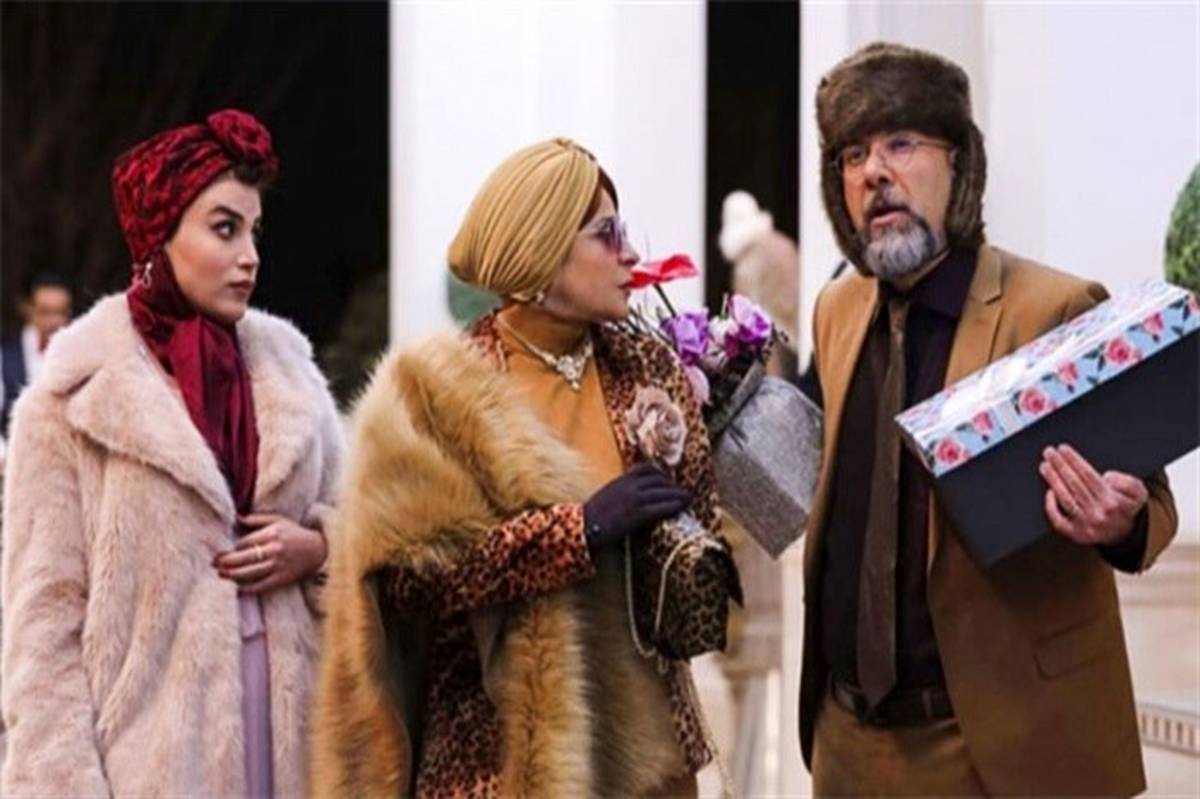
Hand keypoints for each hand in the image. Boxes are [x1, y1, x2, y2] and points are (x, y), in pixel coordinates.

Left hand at [213, 513, 327, 593]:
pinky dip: (247, 588)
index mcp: (273, 534)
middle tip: (213, 562)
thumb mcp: (279, 520)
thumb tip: (236, 518)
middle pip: (245, 558)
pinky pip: (261, 586)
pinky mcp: (282, 579)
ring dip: (232, 575)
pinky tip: (237, 587)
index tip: (223, 549)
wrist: (318, 550)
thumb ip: (257, 519)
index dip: (232, 547)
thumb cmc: (295, 533)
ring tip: (221, 574)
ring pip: (250, 573)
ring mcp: (279, 566)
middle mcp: (275, 550)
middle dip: (226, 561)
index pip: (245, 542)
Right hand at [583, 462, 691, 548]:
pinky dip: (672, 506)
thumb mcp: (607, 495)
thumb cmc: (593, 514)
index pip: (647, 469)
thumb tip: (633, 494)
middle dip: (673, 486)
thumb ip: (621, 491)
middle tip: (683, 493)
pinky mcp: (636, 514)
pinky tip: (680, 508)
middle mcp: (629, 486)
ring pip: (663, 493)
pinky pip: (659, 507)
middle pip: (659, 480)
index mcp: (622, 480)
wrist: (583, 525)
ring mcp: (634, 499)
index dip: (661, 474)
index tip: (668, 480)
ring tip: (688, 499)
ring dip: (678, 495)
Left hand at [1039, 444, 1147, 545]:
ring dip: (1053, 480)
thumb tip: (1105, 477)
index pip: (1088, 475)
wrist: (1126, 534)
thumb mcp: (1138, 491)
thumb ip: (1126, 481)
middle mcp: (1099, 513)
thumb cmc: (1127, 507)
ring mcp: (1087, 525)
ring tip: (1045, 466)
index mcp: (1113, 501)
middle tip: (1049, 452)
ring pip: (1066, 499)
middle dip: (1060, 466)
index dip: (1074, 460)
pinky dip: (1051, 507)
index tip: (1062, 449)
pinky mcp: (1077, 535)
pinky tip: (1049, 492)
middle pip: (1075, 484)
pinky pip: (1059, 521)